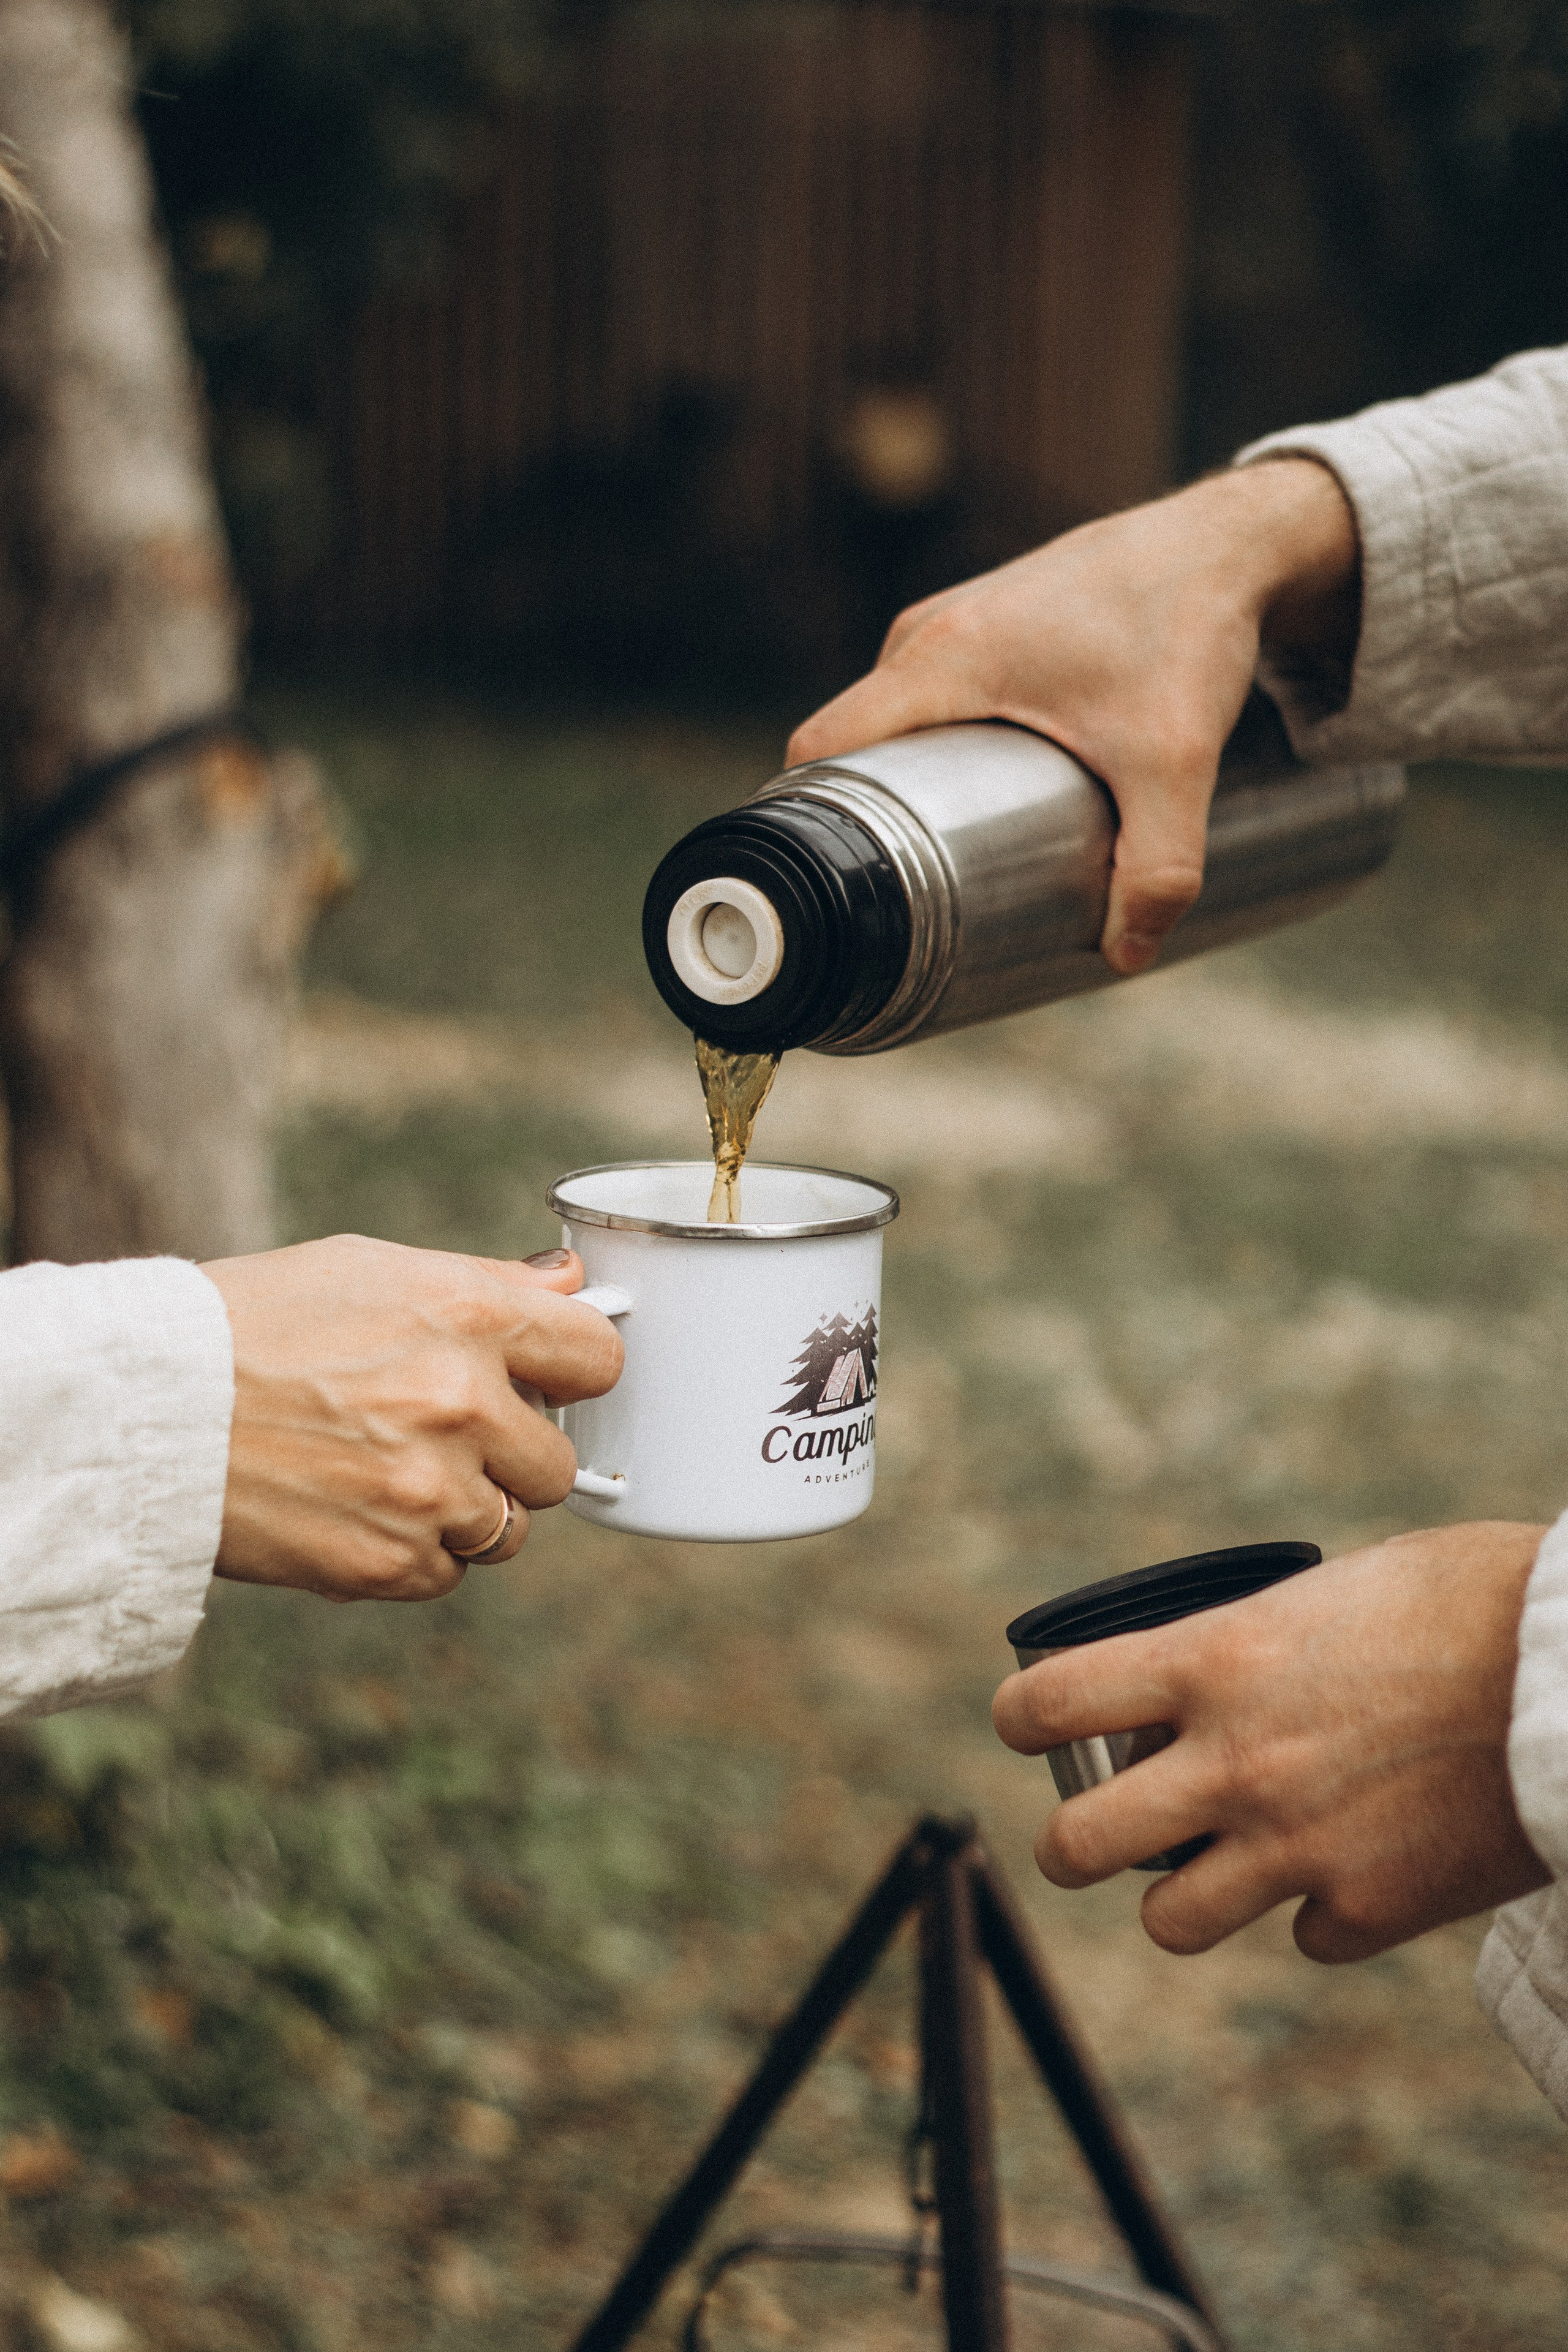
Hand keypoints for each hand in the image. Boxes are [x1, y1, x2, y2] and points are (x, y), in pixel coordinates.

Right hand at [201, 1238, 622, 1602]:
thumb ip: (486, 1284)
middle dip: (512, 1455)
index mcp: (469, 1315)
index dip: (574, 1370)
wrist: (145, 1411)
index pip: (599, 1357)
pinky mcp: (391, 1563)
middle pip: (558, 1463)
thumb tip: (571, 1286)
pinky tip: (352, 1509)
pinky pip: (448, 1573)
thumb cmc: (252, 1323)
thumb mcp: (369, 1270)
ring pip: (507, 1529)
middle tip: (441, 1435)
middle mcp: (464, 1402)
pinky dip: (412, 1553)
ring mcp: (431, 1491)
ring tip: (384, 1473)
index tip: (547, 1378)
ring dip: (464, 1511)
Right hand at [787, 458, 1358, 973]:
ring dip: (913, 782)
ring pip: (899, 721)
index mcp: (938, 660)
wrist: (1231, 543)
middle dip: (872, 818)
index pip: (822, 748)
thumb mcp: (1176, 760)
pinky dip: (945, 746)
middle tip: (907, 892)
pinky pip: (935, 697)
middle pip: (856, 743)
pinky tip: (986, 792)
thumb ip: (1157, 866)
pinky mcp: (992, 624)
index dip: (809, 819)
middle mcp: (930, 634)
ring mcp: (957, 623)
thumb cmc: (1189, 626)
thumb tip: (1126, 956)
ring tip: (949, 855)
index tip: (831, 885)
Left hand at [992, 1522, 1550, 1962]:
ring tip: (1216, 1867)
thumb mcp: (1331, 1591)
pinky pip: (1306, 1938)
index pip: (1048, 1704)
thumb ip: (1255, 1643)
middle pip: (1073, 1846)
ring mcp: (1296, 1848)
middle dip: (1074, 1842)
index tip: (1027, 1726)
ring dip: (1183, 1896)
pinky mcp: (1371, 1911)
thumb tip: (1215, 1670)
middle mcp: (1233, 1764)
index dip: (1020, 1720)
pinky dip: (1319, 1915)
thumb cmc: (1470, 1600)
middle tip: (1097, 1831)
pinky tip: (1353, 1870)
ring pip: (1169, 1921)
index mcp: (1212, 1662)